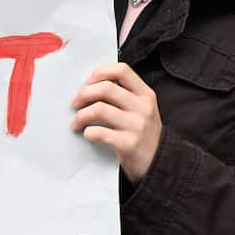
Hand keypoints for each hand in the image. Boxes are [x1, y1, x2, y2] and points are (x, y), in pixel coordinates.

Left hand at [70, 62, 162, 182]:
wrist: (159, 164)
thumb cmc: (143, 134)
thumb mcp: (141, 109)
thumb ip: (124, 95)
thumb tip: (89, 86)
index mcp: (145, 94)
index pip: (121, 70)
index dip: (100, 72)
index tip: (88, 83)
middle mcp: (143, 107)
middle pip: (106, 88)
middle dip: (83, 94)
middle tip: (74, 103)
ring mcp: (137, 126)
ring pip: (99, 109)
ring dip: (81, 115)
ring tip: (76, 123)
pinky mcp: (129, 144)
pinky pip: (100, 132)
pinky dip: (88, 133)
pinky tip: (88, 135)